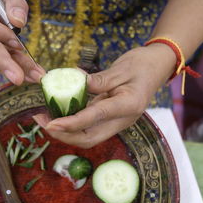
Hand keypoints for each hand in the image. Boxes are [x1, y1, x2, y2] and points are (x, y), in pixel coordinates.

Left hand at [33, 44, 175, 147]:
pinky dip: (72, 122)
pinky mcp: (111, 118)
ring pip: (88, 135)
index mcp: (128, 106)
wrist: (158, 66)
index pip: (95, 118)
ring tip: (45, 117)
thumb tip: (74, 84)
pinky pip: (89, 125)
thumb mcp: (121, 68)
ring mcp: (117, 121)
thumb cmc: (143, 64)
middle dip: (64, 135)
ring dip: (66, 131)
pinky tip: (58, 112)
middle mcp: (122, 119)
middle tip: (43, 122)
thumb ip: (99, 80)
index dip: (71, 123)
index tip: (51, 124)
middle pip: (89, 138)